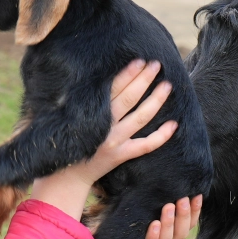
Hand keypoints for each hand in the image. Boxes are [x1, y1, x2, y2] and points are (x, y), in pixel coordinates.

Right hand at [31, 59, 176, 219]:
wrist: (64, 178)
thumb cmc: (63, 143)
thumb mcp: (65, 118)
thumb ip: (79, 103)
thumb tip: (91, 80)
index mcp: (89, 114)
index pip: (112, 88)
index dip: (127, 74)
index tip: (139, 60)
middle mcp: (104, 126)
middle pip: (129, 98)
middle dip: (144, 79)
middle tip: (156, 64)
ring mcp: (114, 142)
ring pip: (141, 117)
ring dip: (156, 100)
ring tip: (167, 85)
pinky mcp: (121, 156)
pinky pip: (145, 145)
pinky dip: (161, 136)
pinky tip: (173, 124)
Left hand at [132, 195, 202, 238]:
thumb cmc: (127, 219)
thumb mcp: (144, 209)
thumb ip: (156, 201)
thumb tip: (170, 179)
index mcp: (171, 236)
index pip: (188, 225)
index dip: (195, 211)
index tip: (197, 195)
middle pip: (181, 234)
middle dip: (183, 216)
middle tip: (182, 199)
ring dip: (169, 224)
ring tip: (168, 207)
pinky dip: (153, 237)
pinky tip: (154, 224)